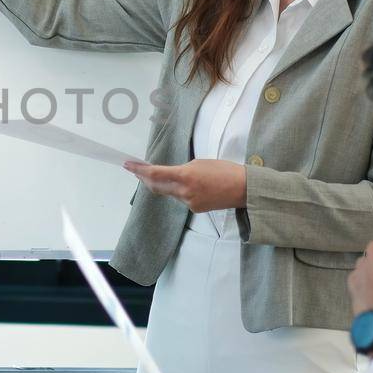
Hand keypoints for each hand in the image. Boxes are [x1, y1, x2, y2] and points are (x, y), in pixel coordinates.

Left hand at [122, 159, 246, 211]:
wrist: (244, 189)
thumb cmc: (225, 170)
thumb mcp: (200, 163)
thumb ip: (182, 169)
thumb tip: (170, 175)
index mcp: (185, 176)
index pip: (154, 173)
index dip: (139, 170)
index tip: (128, 165)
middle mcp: (184, 192)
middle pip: (156, 186)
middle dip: (145, 178)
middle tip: (137, 170)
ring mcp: (189, 202)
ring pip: (169, 192)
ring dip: (163, 184)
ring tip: (163, 174)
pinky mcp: (195, 209)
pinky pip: (181, 198)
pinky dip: (179, 191)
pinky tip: (189, 185)